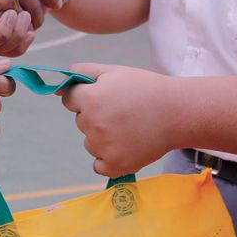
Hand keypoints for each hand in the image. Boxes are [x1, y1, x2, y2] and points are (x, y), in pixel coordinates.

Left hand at [59, 63, 182, 177]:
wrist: (178, 112)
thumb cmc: (146, 88)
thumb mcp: (114, 71)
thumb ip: (83, 72)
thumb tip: (58, 83)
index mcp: (90, 99)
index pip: (69, 100)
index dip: (86, 95)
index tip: (105, 96)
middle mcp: (92, 125)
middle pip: (81, 121)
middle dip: (96, 116)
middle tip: (123, 111)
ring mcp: (103, 147)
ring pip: (90, 143)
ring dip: (102, 137)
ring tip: (130, 127)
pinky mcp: (115, 165)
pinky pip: (98, 165)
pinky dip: (108, 159)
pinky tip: (125, 146)